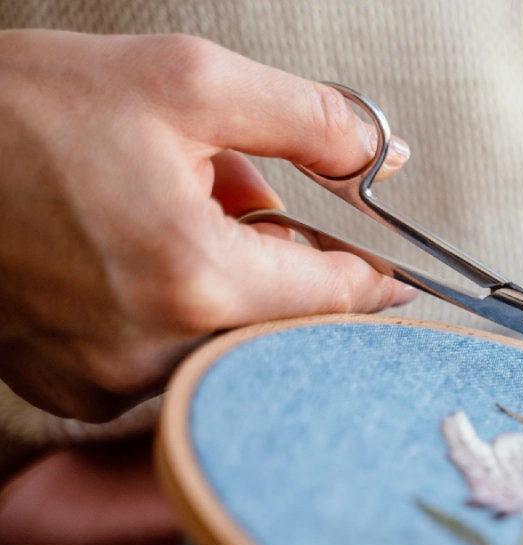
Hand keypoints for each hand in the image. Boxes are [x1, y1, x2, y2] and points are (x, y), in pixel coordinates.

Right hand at [0, 30, 416, 421]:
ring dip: (223, 283)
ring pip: (222, 340)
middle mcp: (154, 353)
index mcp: (193, 279)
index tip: (393, 265)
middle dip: (279, 260)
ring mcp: (108, 383)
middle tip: (233, 195)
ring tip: (162, 211)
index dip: (370, 272)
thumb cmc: (20, 111)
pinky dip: (171, 311)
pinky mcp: (73, 392)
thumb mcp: (183, 81)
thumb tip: (382, 156)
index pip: (335, 297)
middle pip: (279, 323)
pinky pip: (164, 359)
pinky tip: (127, 256)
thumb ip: (308, 119)